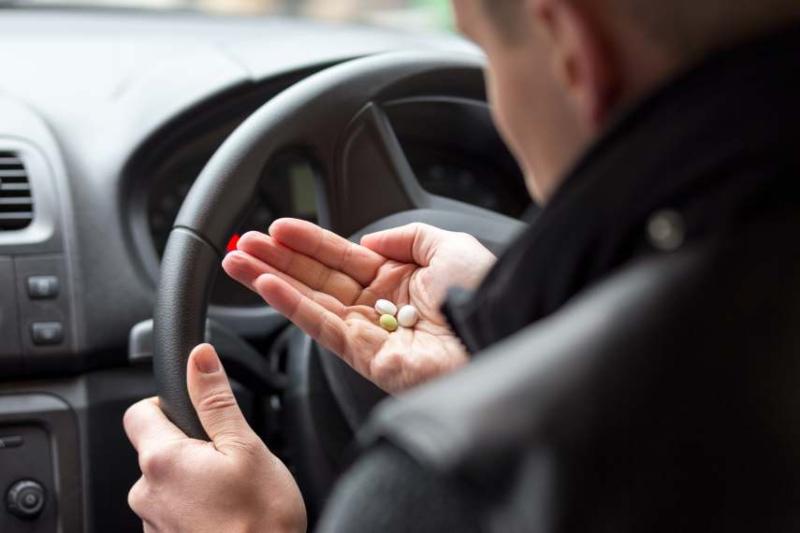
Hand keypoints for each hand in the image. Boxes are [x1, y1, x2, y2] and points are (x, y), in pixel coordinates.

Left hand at [124, 344, 305, 532]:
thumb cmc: (261, 520)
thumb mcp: (246, 447)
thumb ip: (216, 400)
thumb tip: (199, 358)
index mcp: (163, 460)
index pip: (138, 412)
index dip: (166, 404)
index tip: (194, 414)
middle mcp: (147, 493)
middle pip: (156, 449)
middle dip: (189, 447)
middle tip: (228, 460)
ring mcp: (152, 523)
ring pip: (167, 483)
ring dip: (193, 480)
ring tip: (231, 492)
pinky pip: (173, 512)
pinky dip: (195, 508)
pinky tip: (225, 515)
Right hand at [222, 219, 495, 392]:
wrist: (501, 331)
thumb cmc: (485, 293)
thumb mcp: (448, 244)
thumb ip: (405, 237)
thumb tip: (368, 239)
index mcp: (397, 281)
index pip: (341, 258)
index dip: (309, 241)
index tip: (278, 227)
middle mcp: (379, 306)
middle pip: (317, 279)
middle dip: (277, 260)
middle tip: (242, 244)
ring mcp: (370, 333)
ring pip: (311, 302)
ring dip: (272, 281)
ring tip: (237, 261)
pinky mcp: (367, 357)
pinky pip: (322, 327)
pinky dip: (292, 306)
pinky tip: (267, 286)